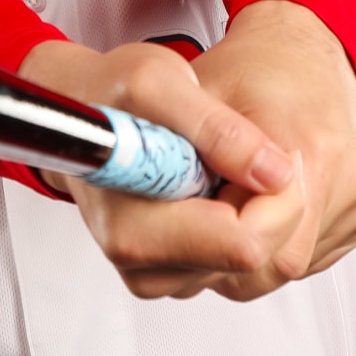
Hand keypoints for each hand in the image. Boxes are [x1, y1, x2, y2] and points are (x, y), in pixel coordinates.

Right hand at [18, 38, 300, 299]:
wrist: (77, 108)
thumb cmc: (108, 92)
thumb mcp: (159, 82)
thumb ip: (216, 128)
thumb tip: (274, 173)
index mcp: (133, 228)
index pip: (244, 246)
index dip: (278, 200)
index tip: (278, 154)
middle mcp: (140, 263)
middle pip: (253, 261)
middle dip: (270, 205)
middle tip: (255, 149)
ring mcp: (155, 272)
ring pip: (250, 266)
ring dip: (256, 211)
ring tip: (225, 160)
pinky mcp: (169, 271)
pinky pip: (234, 262)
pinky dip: (243, 222)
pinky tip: (220, 183)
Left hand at [191, 0, 355, 300]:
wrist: (304, 45)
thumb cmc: (251, 68)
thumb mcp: (198, 100)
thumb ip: (189, 156)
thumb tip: (174, 211)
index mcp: (310, 151)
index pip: (254, 246)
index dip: (210, 239)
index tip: (191, 216)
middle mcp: (351, 179)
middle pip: (276, 267)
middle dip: (230, 251)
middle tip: (205, 208)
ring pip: (296, 267)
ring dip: (259, 247)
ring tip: (238, 193)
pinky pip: (318, 253)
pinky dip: (286, 238)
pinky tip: (271, 197)